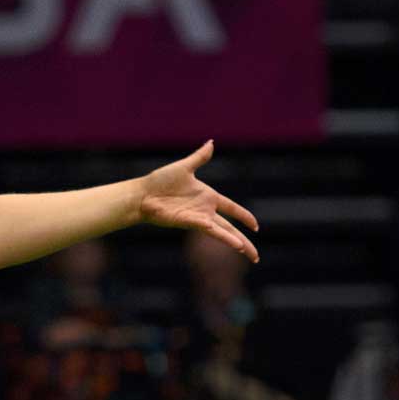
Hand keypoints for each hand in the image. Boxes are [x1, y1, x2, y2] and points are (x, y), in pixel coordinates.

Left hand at [137, 141, 259, 262]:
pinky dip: (222, 236)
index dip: (244, 216)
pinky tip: (233, 243)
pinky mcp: (190, 223)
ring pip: (222, 232)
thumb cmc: (159, 182)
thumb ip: (200, 158)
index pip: (232, 208)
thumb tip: (211, 143)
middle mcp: (205, 210)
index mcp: (208, 197)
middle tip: (255, 257)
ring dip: (235, 242)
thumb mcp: (184, 167)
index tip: (255, 226)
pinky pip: (210, 230)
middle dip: (244, 242)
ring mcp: (198, 218)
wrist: (142, 194)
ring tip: (247, 252)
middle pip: (230, 227)